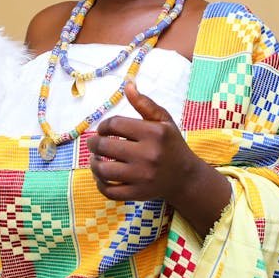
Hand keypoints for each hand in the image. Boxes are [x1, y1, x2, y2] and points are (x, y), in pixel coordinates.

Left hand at [86, 79, 197, 202]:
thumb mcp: (163, 120)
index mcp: (153, 133)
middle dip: (93, 143)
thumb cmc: (171, 144)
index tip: (103, 129)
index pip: (115, 124)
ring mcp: (143, 176)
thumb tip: (128, 83)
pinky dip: (100, 184)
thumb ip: (144, 103)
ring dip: (93, 164)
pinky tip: (101, 177)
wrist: (186, 178)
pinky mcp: (139, 194)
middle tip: (93, 144)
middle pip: (105, 146)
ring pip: (103, 170)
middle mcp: (148, 155)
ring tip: (95, 160)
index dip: (103, 125)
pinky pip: (110, 191)